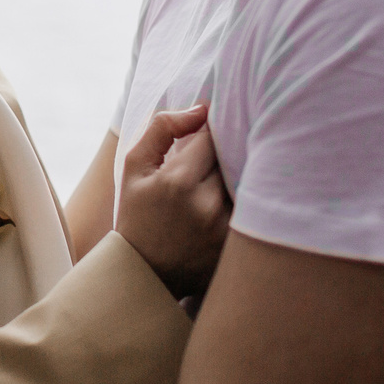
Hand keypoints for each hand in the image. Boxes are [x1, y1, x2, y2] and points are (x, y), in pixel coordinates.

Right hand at [114, 104, 231, 299]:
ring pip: (243, 181)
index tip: (202, 136)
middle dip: (222, 154)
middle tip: (209, 162)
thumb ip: (162, 128)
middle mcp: (206, 204)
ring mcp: (225, 228)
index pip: (212, 136)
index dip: (207, 133)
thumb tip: (201, 109)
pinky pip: (249, 209)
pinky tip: (230, 205)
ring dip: (235, 177)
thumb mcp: (134, 167)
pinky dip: (242, 203)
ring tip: (215, 185)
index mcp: (178, 181)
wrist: (145, 274)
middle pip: (231, 158)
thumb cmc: (137, 214)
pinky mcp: (237, 245)